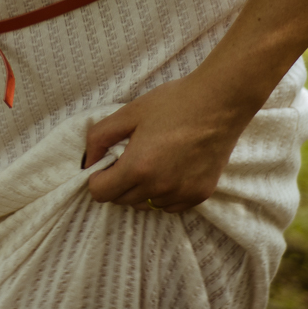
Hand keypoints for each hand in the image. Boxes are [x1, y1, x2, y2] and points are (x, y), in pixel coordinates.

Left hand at [82, 72, 255, 212]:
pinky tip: (170, 169)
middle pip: (121, 200)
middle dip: (117, 182)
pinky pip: (169, 205)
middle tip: (129, 157)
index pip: (101, 193)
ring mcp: (181, 194)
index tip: (106, 164)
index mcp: (137, 167)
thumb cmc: (174, 103)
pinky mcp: (200, 195)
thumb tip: (87, 161)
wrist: (220, 102)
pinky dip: (163, 193)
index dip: (97, 178)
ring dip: (140, 189)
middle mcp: (159, 187)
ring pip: (145, 204)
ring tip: (152, 161)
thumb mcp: (129, 113)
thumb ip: (100, 137)